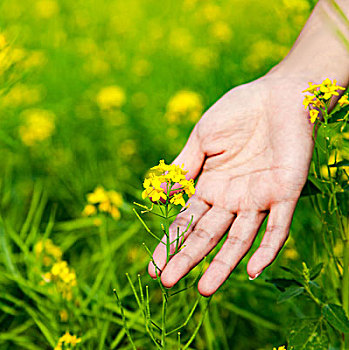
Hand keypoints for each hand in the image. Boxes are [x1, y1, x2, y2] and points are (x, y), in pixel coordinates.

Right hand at [148, 74, 314, 295]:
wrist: (279, 93)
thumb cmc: (238, 112)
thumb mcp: (202, 137)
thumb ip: (183, 167)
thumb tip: (156, 195)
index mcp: (209, 186)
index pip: (185, 223)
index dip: (169, 244)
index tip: (151, 267)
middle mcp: (231, 199)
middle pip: (206, 236)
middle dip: (186, 258)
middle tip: (166, 283)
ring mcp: (258, 199)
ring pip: (238, 239)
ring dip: (222, 264)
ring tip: (204, 289)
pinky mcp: (285, 193)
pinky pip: (277, 226)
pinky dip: (267, 248)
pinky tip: (253, 270)